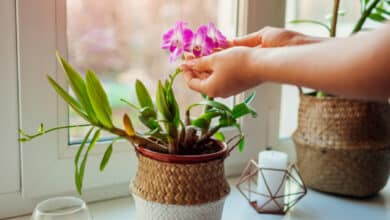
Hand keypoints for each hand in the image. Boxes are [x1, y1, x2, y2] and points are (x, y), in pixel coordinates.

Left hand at [181, 27, 324, 97]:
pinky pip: (221, 77)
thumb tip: (187, 64)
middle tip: (191, 53)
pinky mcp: (237, 84)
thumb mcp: (215, 59)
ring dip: (206, 66)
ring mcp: (229, 89)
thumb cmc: (238, 63)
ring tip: (203, 52)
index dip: (186, 71)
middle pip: (201, 81)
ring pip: (212, 78)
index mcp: (211, 89)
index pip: (191, 83)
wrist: (263, 65)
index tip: (183, 60)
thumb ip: (199, 63)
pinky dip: (216, 68)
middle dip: (195, 67)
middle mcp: (219, 92)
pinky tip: (216, 57)